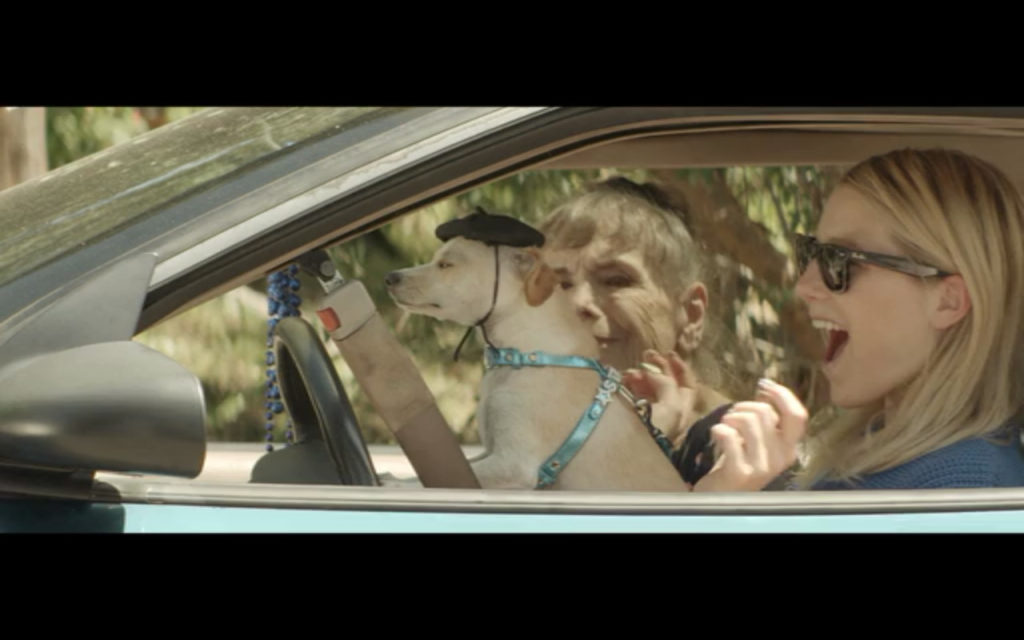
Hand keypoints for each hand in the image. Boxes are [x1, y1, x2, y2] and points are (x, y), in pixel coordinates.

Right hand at [623, 350, 696, 445]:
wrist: (626, 458)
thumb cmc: (653, 433)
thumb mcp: (670, 408)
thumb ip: (667, 386)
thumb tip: (654, 372)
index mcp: (681, 413)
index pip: (687, 386)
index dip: (680, 368)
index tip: (668, 353)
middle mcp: (667, 415)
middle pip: (668, 385)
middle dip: (659, 368)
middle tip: (646, 354)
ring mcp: (648, 416)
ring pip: (650, 390)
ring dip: (642, 376)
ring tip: (630, 371)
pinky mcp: (630, 418)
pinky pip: (635, 397)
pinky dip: (631, 386)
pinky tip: (623, 380)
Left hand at [692, 378, 806, 491]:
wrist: (722, 496)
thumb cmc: (739, 462)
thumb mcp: (760, 442)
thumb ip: (767, 421)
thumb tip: (766, 387)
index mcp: (789, 448)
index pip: (798, 415)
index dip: (782, 395)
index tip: (764, 385)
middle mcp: (781, 458)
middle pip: (766, 413)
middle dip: (744, 406)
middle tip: (732, 414)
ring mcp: (762, 467)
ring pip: (747, 421)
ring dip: (730, 417)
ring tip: (724, 426)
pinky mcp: (740, 472)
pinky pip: (728, 436)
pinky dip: (718, 429)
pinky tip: (715, 435)